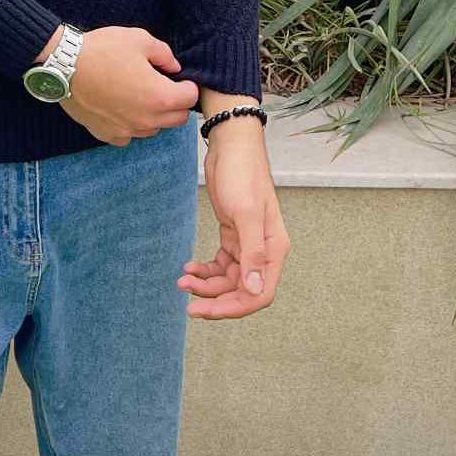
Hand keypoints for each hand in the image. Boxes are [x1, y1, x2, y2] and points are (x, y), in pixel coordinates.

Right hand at [56, 25, 198, 145]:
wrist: (64, 66)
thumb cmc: (102, 50)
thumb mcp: (140, 39)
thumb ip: (164, 54)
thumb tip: (174, 67)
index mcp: (160, 96)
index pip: (190, 98)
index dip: (187, 85)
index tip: (178, 77)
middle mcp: (147, 120)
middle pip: (177, 119)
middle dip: (176, 103)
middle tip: (163, 85)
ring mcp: (127, 130)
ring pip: (154, 129)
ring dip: (154, 115)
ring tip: (139, 95)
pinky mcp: (108, 135)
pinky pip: (129, 135)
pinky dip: (131, 124)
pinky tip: (121, 106)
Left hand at [178, 125, 288, 318]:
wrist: (230, 144)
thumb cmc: (242, 173)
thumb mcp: (246, 213)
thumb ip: (253, 253)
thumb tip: (256, 291)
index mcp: (273, 249)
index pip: (260, 294)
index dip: (235, 308)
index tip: (206, 310)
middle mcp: (264, 250)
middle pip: (242, 291)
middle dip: (215, 300)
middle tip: (187, 305)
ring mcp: (248, 243)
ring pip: (228, 279)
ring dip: (206, 285)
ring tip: (183, 280)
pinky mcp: (233, 234)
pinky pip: (221, 264)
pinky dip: (205, 270)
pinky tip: (190, 268)